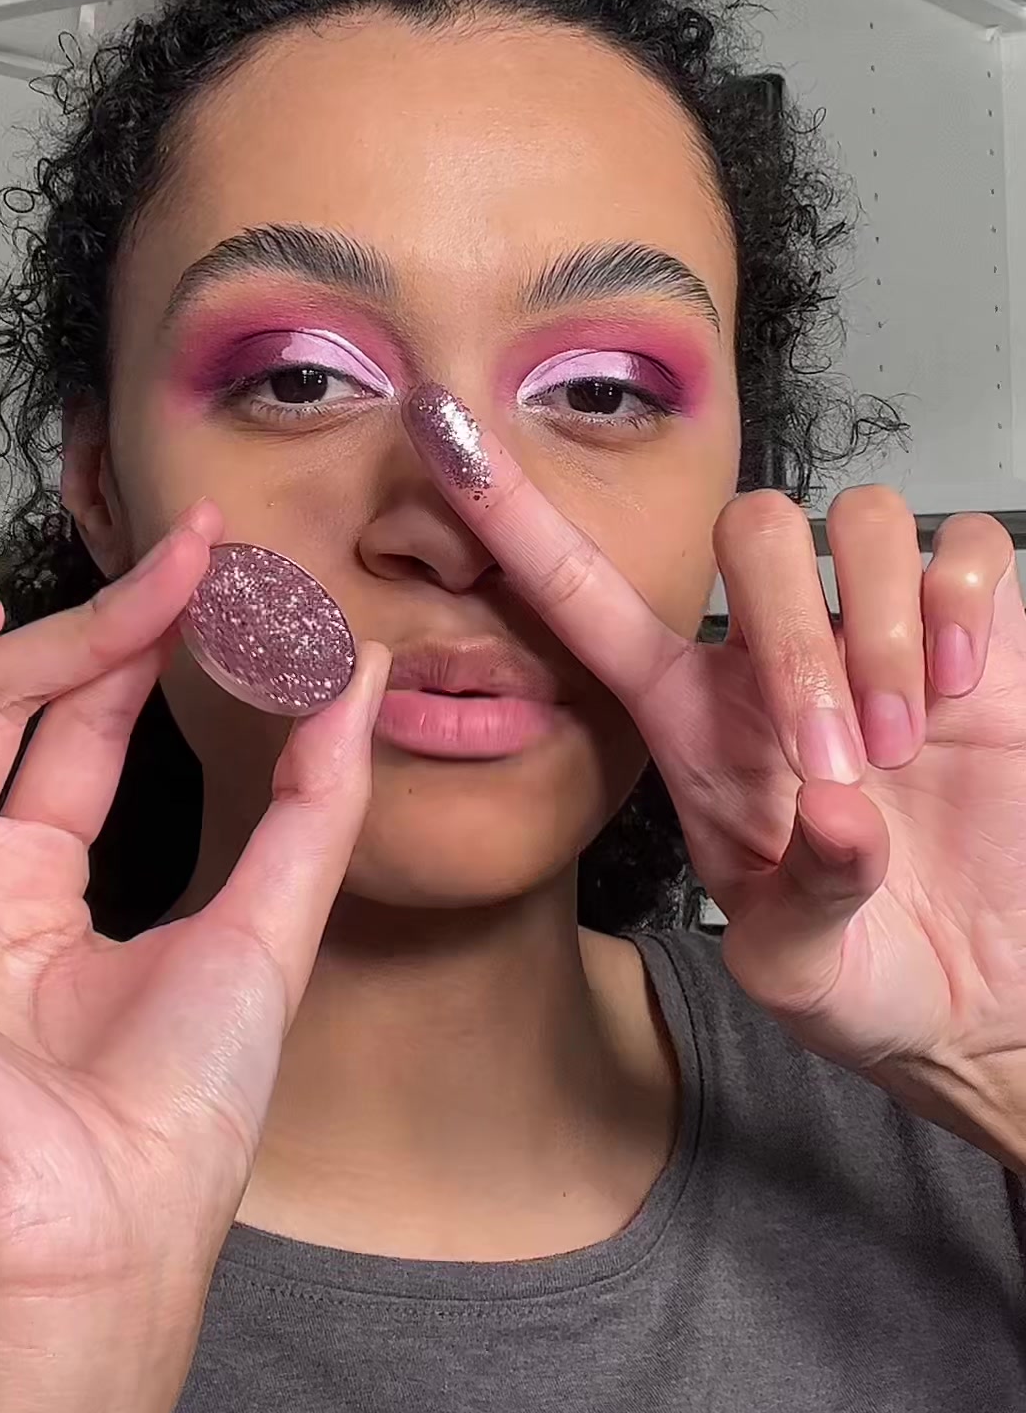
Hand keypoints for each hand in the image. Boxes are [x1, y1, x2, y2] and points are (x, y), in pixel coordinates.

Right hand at [0, 503, 387, 1412]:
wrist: (91, 1240)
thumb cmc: (173, 1119)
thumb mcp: (261, 934)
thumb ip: (313, 803)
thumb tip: (362, 672)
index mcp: (44, 903)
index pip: (80, 737)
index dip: (140, 648)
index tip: (217, 572)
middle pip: (18, 714)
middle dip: (101, 626)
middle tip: (192, 558)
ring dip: (22, 641)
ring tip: (121, 584)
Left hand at [406, 391, 1025, 1168]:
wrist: (984, 991)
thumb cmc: (871, 973)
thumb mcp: (806, 967)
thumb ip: (804, 904)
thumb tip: (837, 819)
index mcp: (692, 717)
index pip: (585, 590)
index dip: (510, 510)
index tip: (440, 422)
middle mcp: (777, 655)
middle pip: (753, 528)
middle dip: (794, 636)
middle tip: (838, 760)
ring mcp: (879, 639)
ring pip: (859, 520)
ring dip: (881, 631)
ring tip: (901, 742)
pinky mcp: (977, 640)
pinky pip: (968, 546)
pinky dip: (965, 600)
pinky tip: (960, 685)